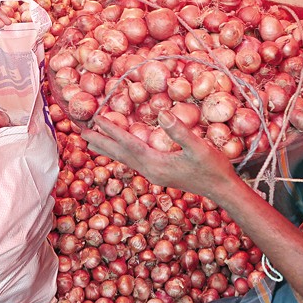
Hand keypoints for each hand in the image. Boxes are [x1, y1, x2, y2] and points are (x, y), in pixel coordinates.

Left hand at [81, 111, 234, 198]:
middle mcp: (150, 171)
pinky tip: (121, 149)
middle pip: (120, 153)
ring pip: (125, 158)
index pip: (128, 144)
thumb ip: (179, 131)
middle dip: (101, 141)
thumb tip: (161, 113)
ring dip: (108, 148)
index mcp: (155, 164)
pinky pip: (133, 160)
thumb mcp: (198, 147)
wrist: (222, 189)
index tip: (97, 118)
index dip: (113, 130)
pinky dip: (122, 152)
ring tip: (91, 140)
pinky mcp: (159, 173)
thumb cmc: (213, 167)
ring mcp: (154, 173)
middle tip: (81, 131)